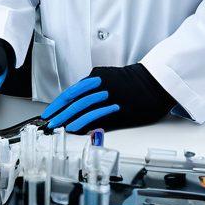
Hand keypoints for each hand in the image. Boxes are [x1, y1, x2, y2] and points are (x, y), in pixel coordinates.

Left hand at [41, 64, 175, 132]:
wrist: (154, 82)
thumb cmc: (133, 81)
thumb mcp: (110, 77)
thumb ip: (93, 87)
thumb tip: (79, 101)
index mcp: (96, 76)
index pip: (72, 91)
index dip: (59, 103)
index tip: (50, 111)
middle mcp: (100, 85)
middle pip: (74, 100)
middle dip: (59, 112)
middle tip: (49, 121)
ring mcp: (108, 97)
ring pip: (82, 108)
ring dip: (67, 118)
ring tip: (58, 126)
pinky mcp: (117, 109)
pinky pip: (96, 116)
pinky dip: (82, 122)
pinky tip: (74, 128)